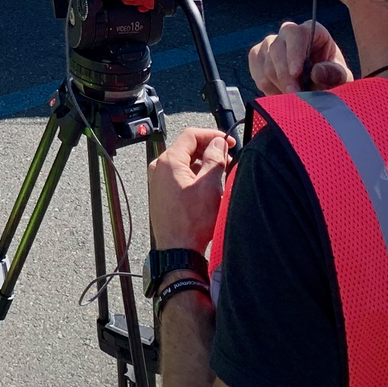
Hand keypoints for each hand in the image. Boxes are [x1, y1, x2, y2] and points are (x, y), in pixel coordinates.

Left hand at [147, 127, 231, 251]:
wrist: (178, 251)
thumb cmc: (192, 221)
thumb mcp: (210, 186)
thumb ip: (215, 159)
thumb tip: (218, 143)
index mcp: (168, 161)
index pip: (191, 135)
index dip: (212, 135)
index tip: (229, 141)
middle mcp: (159, 168)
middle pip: (187, 148)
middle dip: (209, 150)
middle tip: (228, 158)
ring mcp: (158, 181)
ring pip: (185, 162)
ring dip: (204, 164)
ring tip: (221, 174)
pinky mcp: (162, 193)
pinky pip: (180, 175)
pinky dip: (195, 175)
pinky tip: (209, 186)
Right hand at [247, 21, 351, 96]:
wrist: (319, 86)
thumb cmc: (331, 76)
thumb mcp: (340, 76)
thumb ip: (333, 73)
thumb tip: (316, 72)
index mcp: (310, 31)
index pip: (296, 34)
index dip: (294, 53)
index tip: (296, 74)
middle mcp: (287, 33)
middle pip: (276, 50)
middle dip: (285, 77)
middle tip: (296, 96)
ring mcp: (269, 44)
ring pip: (266, 66)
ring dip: (279, 86)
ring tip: (294, 98)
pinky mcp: (257, 57)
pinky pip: (257, 74)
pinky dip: (269, 89)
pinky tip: (282, 94)